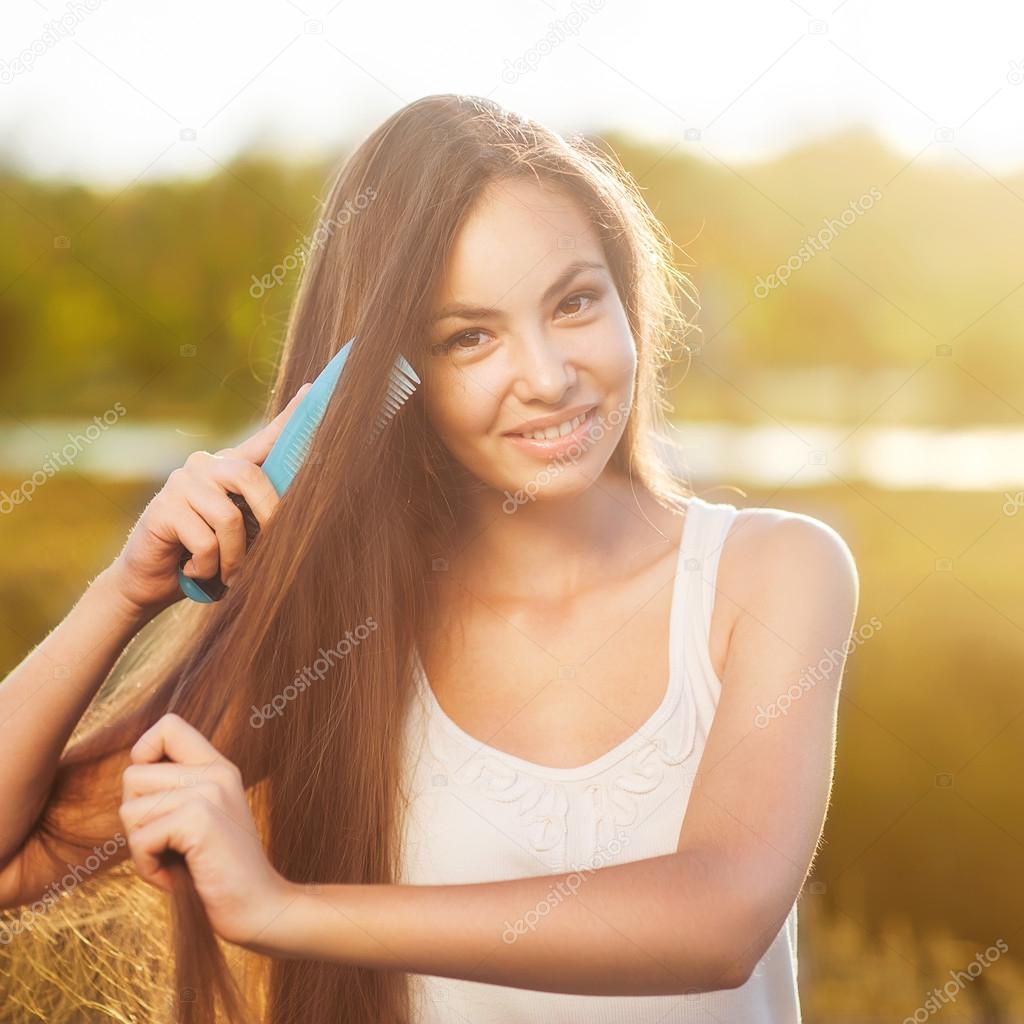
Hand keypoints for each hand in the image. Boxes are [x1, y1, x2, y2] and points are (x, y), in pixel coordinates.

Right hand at [105, 382, 312, 616]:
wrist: (150, 581)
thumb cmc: (205, 557)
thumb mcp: (239, 534)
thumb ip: (259, 516)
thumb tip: (301, 516)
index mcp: (229, 468)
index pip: (265, 439)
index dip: (290, 417)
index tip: (313, 390)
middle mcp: (205, 465)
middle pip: (251, 478)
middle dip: (267, 521)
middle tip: (268, 557)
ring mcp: (182, 483)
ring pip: (229, 519)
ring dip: (234, 559)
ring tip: (227, 575)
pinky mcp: (163, 508)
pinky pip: (205, 541)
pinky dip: (207, 567)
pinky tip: (193, 571)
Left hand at [119, 712, 299, 952]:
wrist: (261, 907)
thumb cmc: (221, 871)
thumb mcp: (203, 818)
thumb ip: (176, 790)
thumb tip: (131, 774)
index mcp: (218, 767)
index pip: (168, 725)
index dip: (144, 753)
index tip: (155, 794)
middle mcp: (216, 772)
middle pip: (133, 776)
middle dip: (137, 818)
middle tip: (168, 844)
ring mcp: (209, 793)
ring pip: (130, 809)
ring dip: (141, 847)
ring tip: (175, 860)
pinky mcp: (199, 820)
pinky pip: (140, 839)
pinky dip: (148, 868)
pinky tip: (177, 876)